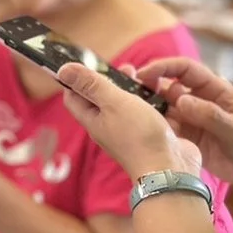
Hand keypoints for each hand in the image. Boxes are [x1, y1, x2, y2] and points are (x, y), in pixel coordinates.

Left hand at [56, 63, 200, 180]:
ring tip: (148, 78)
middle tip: (128, 67)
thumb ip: (91, 85)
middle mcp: (109, 127)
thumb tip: (63, 70)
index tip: (88, 62)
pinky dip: (152, 99)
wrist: (168, 169)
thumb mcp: (113, 103)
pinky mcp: (150, 133)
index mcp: (93, 120)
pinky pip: (147, 111)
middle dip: (112, 79)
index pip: (74, 97)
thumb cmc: (139, 136)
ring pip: (128, 103)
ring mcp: (130, 131)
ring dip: (135, 88)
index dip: (76, 78)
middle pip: (102, 97)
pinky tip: (163, 93)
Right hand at [136, 57, 232, 190]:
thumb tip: (181, 99)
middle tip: (127, 93)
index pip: (185, 70)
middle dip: (148, 87)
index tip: (144, 74)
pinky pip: (167, 130)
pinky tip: (142, 134)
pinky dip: (155, 130)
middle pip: (168, 87)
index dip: (164, 68)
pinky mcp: (188, 138)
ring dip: (148, 110)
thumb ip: (210, 115)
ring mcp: (193, 120)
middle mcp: (200, 101)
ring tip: (129, 115)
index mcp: (215, 89)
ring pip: (164, 109)